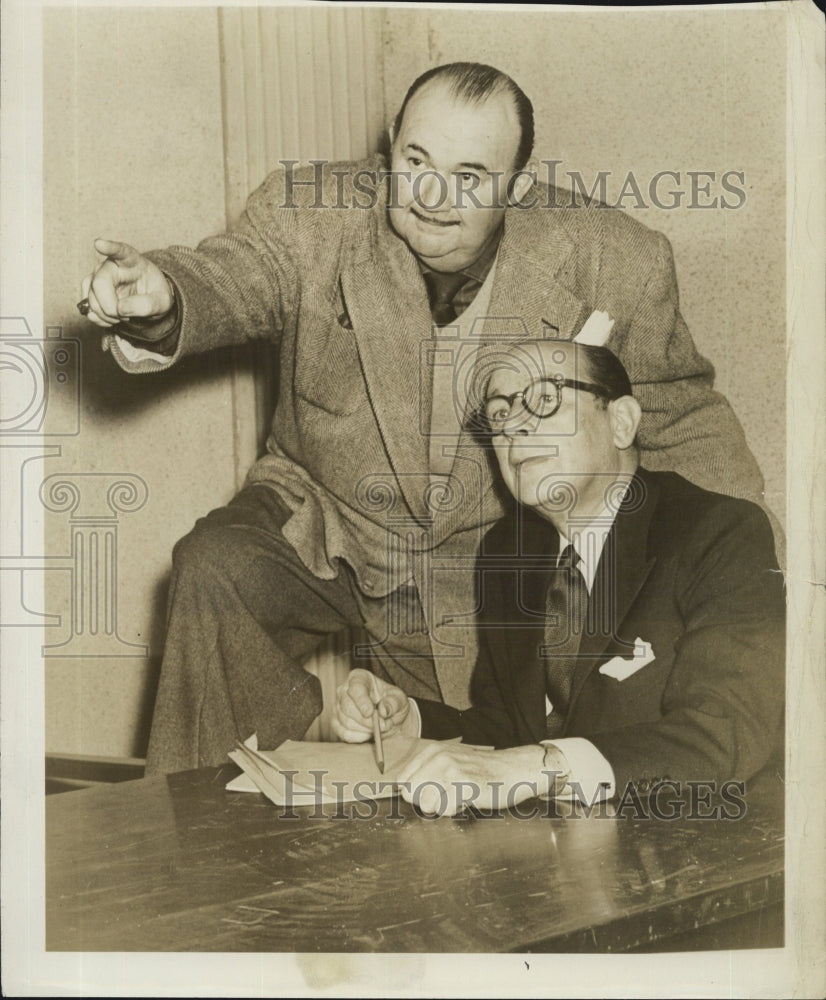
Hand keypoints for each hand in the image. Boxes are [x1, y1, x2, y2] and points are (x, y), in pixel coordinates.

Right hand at [79, 238, 173, 332]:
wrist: (149, 300)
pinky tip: (112, 319)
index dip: (108, 247)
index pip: (120, 251)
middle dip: (110, 307)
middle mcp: (110, 265)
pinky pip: (87, 307)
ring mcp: (97, 276)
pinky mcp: (90, 290)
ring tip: (123, 317)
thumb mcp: (162, 301)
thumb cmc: (155, 294)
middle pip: (99, 283)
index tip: (98, 243)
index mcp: (131, 260)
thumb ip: (147, 305)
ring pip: (90, 297)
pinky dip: (99, 318)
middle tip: (126, 317)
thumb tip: (121, 309)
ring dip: (105, 315)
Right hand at [331, 669, 414, 742]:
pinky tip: (368, 734)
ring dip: (365, 729)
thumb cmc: (391, 702)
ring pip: (346, 722)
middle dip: (366, 720)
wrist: (387, 716)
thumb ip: (393, 703)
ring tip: (379, 728)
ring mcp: (338, 707)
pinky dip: (358, 737)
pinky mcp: (336, 723)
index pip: (355, 688)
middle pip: (348, 707)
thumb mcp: (399, 699)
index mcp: (359, 677)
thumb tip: (383, 711)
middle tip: (382, 726)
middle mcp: (344, 690)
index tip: (370, 713)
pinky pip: (344, 733)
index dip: (362, 701)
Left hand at [394, 742, 568, 816]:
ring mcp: (450, 770)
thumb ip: (427, 772)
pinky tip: (466, 800)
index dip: (416, 793)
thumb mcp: (450, 762)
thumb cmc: (481, 771)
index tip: (433, 792)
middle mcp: (438, 757)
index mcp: (433, 751)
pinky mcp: (463, 785)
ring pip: (425, 804)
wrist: (512, 770)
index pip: (403, 780)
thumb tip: (403, 790)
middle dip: (426, 802)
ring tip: (458, 796)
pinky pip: (443, 809)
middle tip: (447, 796)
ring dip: (441, 807)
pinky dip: (453, 810)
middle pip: (410, 794)